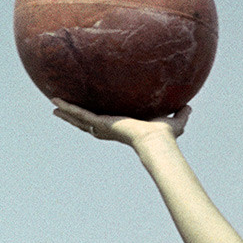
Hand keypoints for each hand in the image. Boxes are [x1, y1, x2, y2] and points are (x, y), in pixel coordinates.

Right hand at [51, 101, 190, 145]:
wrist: (157, 140)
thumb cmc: (165, 136)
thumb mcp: (173, 120)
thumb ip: (180, 114)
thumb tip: (190, 107)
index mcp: (123, 127)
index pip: (107, 123)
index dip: (98, 120)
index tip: (92, 116)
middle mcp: (111, 129)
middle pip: (88, 123)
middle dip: (75, 118)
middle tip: (63, 111)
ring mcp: (104, 127)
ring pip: (80, 119)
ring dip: (66, 113)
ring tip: (52, 106)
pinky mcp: (100, 124)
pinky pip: (80, 114)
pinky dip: (68, 109)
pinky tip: (55, 102)